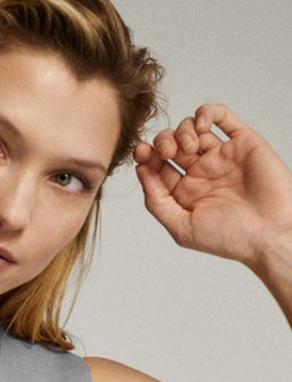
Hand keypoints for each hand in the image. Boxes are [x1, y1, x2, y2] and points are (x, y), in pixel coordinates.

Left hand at [133, 103, 291, 270]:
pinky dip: (207, 113)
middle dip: (162, 142)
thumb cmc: (230, 238)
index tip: (141, 154)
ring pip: (192, 128)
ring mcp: (221, 156)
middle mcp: (202, 173)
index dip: (146, 157)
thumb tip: (141, 172)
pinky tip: (201, 125)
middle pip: (171, 144)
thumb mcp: (183, 228)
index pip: (157, 167)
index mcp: (185, 193)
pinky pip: (222, 117)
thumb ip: (158, 202)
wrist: (270, 233)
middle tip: (166, 152)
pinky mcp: (243, 142)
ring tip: (189, 148)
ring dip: (182, 130)